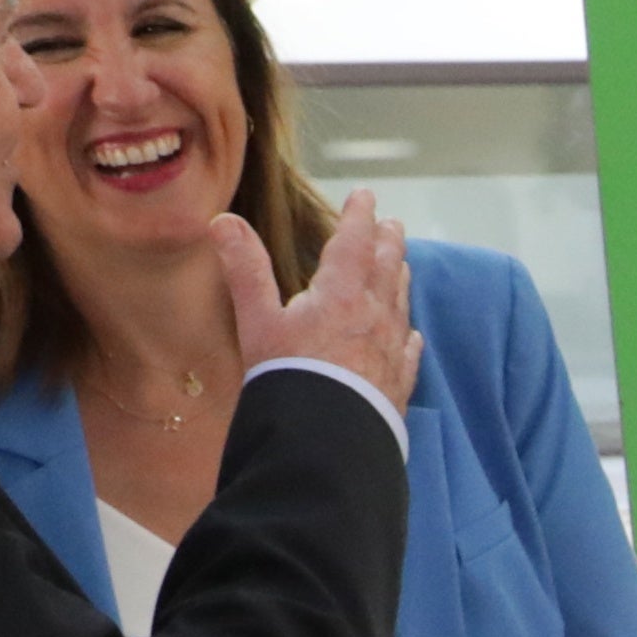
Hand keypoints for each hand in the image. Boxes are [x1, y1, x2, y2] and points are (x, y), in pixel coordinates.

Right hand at [216, 190, 420, 413]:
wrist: (326, 439)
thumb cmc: (290, 378)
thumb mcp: (258, 321)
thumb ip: (245, 269)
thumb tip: (223, 220)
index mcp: (342, 294)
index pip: (355, 243)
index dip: (359, 216)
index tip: (365, 196)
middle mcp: (375, 316)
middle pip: (387, 269)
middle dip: (388, 242)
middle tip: (393, 224)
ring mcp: (391, 351)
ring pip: (401, 304)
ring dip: (400, 279)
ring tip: (402, 265)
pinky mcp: (398, 383)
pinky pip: (409, 352)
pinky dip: (410, 336)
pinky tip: (413, 337)